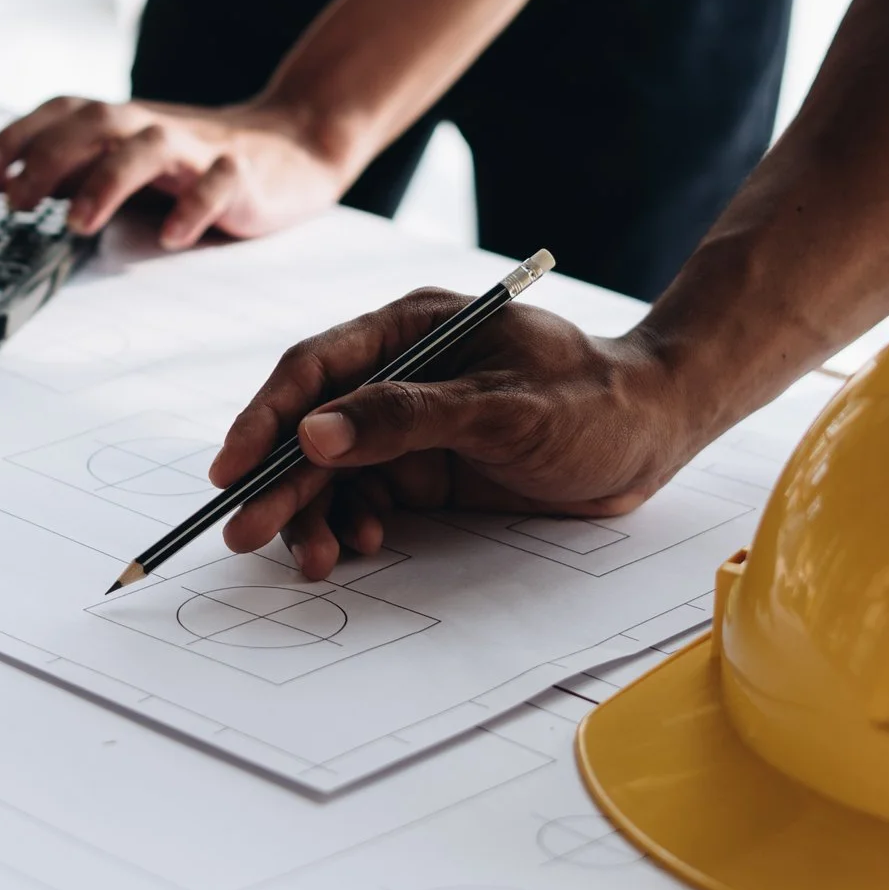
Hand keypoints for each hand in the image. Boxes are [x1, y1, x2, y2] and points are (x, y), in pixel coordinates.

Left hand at [0, 97, 355, 248]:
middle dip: (49, 159)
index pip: (64, 111)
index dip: (19, 135)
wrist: (295, 144)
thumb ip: (77, 168)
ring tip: (78, 223)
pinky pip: (216, 183)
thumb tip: (10, 184)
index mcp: (127, 119)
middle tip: (18, 203)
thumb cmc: (200, 159)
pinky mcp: (242, 174)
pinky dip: (191, 206)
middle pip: (96, 123)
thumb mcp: (132, 159)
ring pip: (148, 147)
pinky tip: (172, 236)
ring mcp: (198, 147)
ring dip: (107, 180)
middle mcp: (156, 125)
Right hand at [206, 290, 705, 579]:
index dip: (264, 418)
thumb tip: (313, 434)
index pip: (314, 368)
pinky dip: (352, 524)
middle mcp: (397, 372)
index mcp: (410, 329)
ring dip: (313, 513)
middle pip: (311, 426)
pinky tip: (363, 546)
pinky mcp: (426, 468)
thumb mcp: (504, 409)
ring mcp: (409, 423)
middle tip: (246, 536)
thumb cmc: (595, 400)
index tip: (232, 470)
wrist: (657, 433)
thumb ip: (407, 418)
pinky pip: (365, 497)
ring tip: (317, 560)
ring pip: (332, 470)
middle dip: (277, 482)